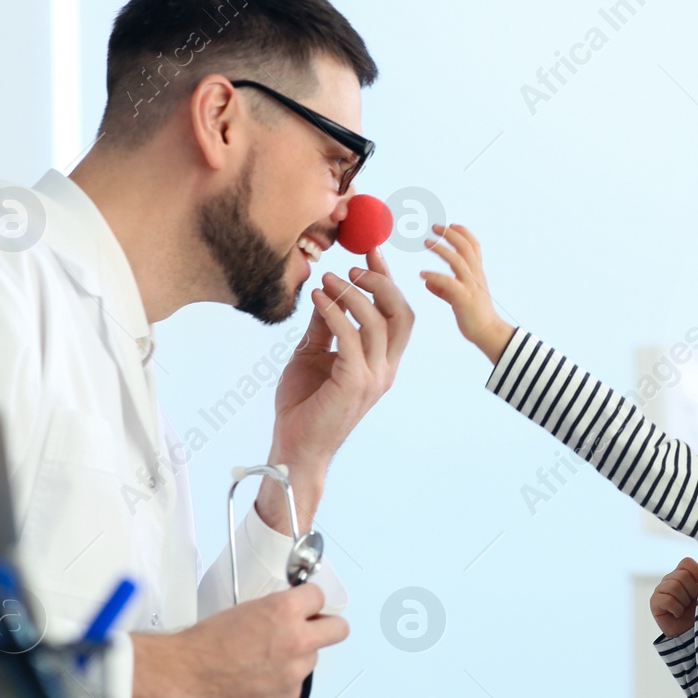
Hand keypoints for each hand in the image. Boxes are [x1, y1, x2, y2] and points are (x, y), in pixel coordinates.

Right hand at [128, 583, 348, 697]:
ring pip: (310, 661)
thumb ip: (278, 613)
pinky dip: (280, 686)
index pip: (320, 596)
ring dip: (295, 661)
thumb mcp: (246, 610)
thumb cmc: (205, 644)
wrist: (185, 676)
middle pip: (338, 630)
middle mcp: (297, 640)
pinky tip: (257, 682)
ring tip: (263, 663)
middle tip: (313, 631)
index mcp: (286, 611)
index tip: (310, 608)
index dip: (311, 603)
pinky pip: (294, 688)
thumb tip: (292, 615)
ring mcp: (295, 672)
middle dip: (327, 628)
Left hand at [261, 248, 413, 532]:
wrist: (295, 446)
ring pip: (379, 323)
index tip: (370, 251)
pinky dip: (335, 313)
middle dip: (381, 283)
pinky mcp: (356, 383)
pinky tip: (318, 298)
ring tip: (329, 279)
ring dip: (353, 295)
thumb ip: (325, 328)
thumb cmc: (303, 405)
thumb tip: (326, 295)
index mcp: (381, 362)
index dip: (386, 280)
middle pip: (402, 314)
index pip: (395, 314)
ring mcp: (374, 377)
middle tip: (352, 265)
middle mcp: (385, 369)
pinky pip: (351, 338)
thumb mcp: (313, 355)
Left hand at [419, 223, 514, 363]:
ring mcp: (471, 286)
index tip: (450, 224)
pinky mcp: (464, 299)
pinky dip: (435, 276)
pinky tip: (422, 274)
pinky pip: (449, 282)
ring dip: (441, 249)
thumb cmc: (474, 316)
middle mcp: (476, 276)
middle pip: (466, 247)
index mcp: (477, 274)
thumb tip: (427, 281)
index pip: (473, 246)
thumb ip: (443, 288)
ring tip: (427, 242)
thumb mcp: (458, 298)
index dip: (463, 232)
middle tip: (434, 226)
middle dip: (450, 234)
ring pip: (458, 260)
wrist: (488, 333)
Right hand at [650, 557, 697, 637]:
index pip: (686, 562)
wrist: (691, 632)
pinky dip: (676, 609)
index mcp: (682, 573)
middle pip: (682, 575)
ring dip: (684, 601)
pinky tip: (677, 614)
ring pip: (674, 586)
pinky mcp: (654, 601)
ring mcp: (660, 589)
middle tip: (691, 602)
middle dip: (691, 591)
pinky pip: (667, 600)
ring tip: (684, 608)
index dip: (696, 575)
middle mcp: (669, 579)